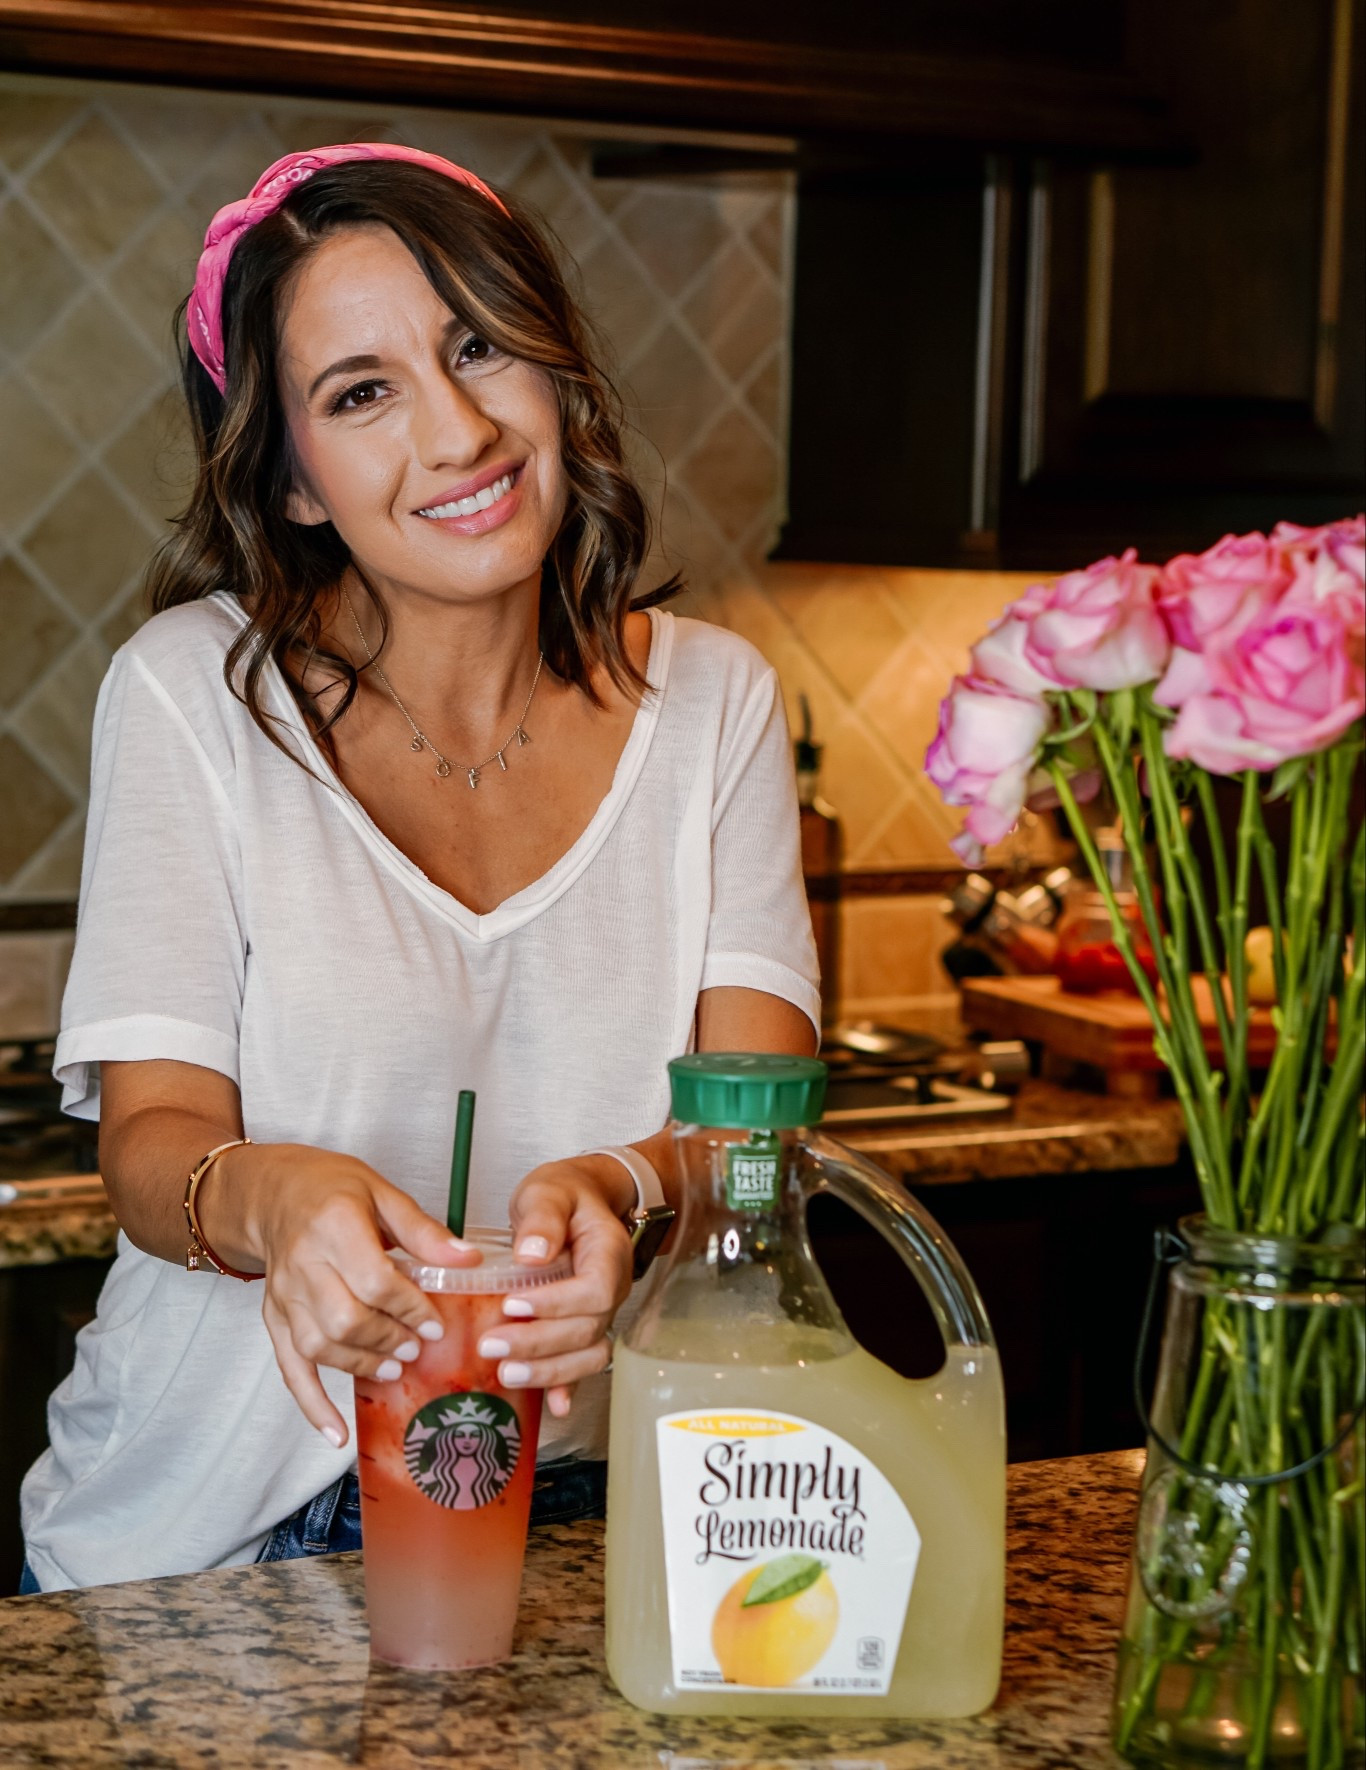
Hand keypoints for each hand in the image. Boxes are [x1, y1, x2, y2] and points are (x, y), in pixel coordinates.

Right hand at [211, 1143, 480, 1448]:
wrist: (272, 1193)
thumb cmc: (331, 1188)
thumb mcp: (382, 1192)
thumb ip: (423, 1230)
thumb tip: (468, 1260)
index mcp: (334, 1225)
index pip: (374, 1280)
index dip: (409, 1308)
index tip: (435, 1323)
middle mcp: (303, 1263)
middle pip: (344, 1319)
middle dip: (387, 1340)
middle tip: (417, 1348)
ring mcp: (284, 1295)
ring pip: (318, 1346)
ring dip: (359, 1366)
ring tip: (393, 1368)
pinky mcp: (274, 1318)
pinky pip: (289, 1367)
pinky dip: (311, 1404)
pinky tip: (336, 1431)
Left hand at [492, 1156, 635, 1418]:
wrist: (583, 1199)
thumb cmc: (566, 1194)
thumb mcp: (549, 1191)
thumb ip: (542, 1218)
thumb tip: (531, 1255)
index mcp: (608, 1252)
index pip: (595, 1290)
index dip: (557, 1305)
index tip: (513, 1306)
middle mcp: (613, 1286)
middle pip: (588, 1328)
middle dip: (540, 1343)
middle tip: (492, 1346)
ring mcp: (602, 1311)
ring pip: (589, 1353)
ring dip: (550, 1370)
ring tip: (507, 1374)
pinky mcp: (585, 1326)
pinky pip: (584, 1362)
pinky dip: (568, 1386)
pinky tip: (551, 1407)